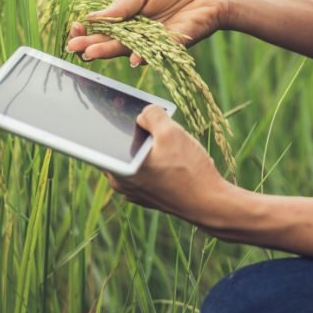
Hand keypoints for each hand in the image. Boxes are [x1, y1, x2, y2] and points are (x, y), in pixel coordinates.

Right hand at [67, 0, 229, 65]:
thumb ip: (122, 6)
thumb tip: (92, 17)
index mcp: (130, 18)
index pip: (104, 28)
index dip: (89, 29)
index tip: (75, 28)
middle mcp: (140, 34)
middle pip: (111, 42)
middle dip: (91, 44)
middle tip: (73, 47)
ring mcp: (155, 42)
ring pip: (128, 49)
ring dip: (109, 52)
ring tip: (90, 53)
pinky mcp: (173, 46)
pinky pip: (157, 52)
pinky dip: (145, 55)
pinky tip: (132, 58)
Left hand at [105, 105, 237, 228]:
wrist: (211, 204)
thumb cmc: (189, 171)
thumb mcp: (171, 132)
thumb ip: (152, 115)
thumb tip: (143, 112)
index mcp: (118, 169)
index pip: (101, 139)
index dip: (108, 121)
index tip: (116, 107)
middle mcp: (121, 183)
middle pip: (122, 146)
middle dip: (136, 131)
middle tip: (152, 120)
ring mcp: (134, 191)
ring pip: (137, 157)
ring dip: (150, 145)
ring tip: (171, 140)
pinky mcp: (148, 195)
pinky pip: (147, 169)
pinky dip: (157, 159)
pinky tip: (176, 156)